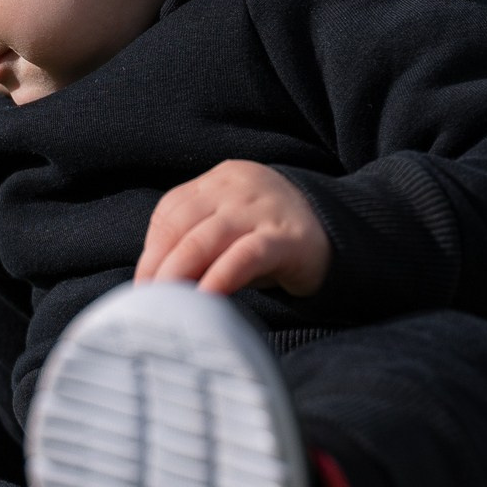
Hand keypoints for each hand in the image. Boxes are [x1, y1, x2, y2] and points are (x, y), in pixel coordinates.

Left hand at [135, 159, 330, 296]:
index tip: (142, 286)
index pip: (171, 210)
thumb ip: (198, 245)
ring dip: (179, 275)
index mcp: (219, 180)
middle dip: (158, 267)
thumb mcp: (233, 231)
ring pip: (206, 239)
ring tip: (167, 306)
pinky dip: (220, 278)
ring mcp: (263, 210)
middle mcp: (238, 188)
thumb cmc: (275, 239)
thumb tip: (157, 286)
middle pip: (182, 224)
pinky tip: (205, 299)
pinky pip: (245, 256)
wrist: (345, 232)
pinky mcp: (287, 238)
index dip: (151, 251)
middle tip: (148, 303)